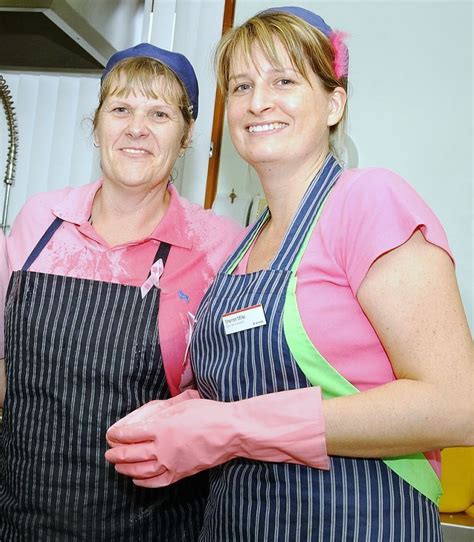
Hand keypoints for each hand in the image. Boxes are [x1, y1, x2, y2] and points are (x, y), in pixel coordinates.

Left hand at [105, 387, 328, 487]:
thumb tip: (149, 414)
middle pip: (132, 453)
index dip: (117, 435)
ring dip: (125, 468)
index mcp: (162, 427)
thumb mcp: (184, 403)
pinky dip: (143, 482)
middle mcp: (163, 448)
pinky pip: (157, 482)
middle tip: (108, 453)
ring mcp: (172, 463)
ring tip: (117, 466)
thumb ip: (163, 410)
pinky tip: (136, 479)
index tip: (110, 434)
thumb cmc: (210, 413)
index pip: (131, 433)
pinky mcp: (181, 473)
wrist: (230, 431)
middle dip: (116, 454)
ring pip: (141, 470)